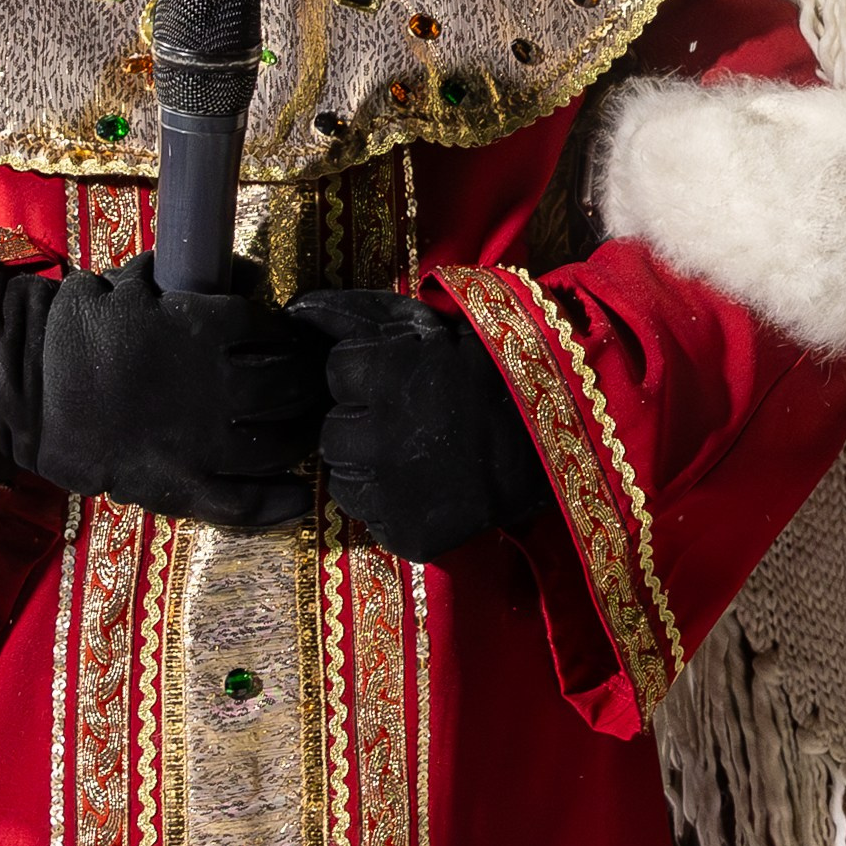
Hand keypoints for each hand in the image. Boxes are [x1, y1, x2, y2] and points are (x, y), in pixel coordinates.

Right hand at [0, 248, 327, 527]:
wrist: (26, 389)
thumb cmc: (78, 330)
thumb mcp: (132, 283)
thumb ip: (193, 273)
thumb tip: (252, 273)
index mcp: (201, 327)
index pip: (270, 328)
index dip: (286, 334)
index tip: (289, 340)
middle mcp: (212, 383)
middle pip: (287, 384)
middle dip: (305, 383)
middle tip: (310, 385)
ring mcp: (198, 440)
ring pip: (275, 442)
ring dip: (299, 436)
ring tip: (304, 431)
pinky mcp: (179, 485)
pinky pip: (243, 502)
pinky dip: (277, 503)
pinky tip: (298, 495)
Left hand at [287, 288, 550, 561]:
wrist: (550, 442)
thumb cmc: (487, 373)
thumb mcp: (426, 329)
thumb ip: (355, 315)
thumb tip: (295, 310)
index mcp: (385, 376)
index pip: (336, 373)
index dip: (366, 374)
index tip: (398, 379)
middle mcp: (379, 438)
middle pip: (332, 432)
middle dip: (361, 423)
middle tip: (405, 420)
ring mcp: (390, 494)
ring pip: (343, 479)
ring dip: (368, 466)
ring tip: (413, 455)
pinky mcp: (404, 535)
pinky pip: (371, 518)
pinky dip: (390, 505)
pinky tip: (422, 487)